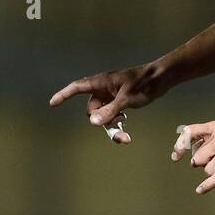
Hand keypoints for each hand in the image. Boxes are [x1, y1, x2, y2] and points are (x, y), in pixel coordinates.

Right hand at [48, 64, 163, 142]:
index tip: (52, 103)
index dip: (64, 95)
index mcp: (101, 82)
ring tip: (126, 136)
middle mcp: (103, 89)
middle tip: (119, 129)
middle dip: (101, 122)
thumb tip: (92, 123)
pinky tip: (126, 127)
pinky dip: (117, 123)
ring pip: (102, 116)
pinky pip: (111, 116)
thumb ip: (110, 111)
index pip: (77, 88)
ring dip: (111, 126)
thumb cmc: (145, 83)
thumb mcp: (127, 99)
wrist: (161, 79)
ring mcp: (111, 96)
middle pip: (92, 109)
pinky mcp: (119, 101)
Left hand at [172, 121, 214, 193]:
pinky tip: (200, 190)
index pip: (190, 133)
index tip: (176, 157)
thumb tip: (189, 151)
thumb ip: (208, 139)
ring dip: (214, 172)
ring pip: (208, 169)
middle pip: (198, 158)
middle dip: (204, 164)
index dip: (180, 146)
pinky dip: (207, 185)